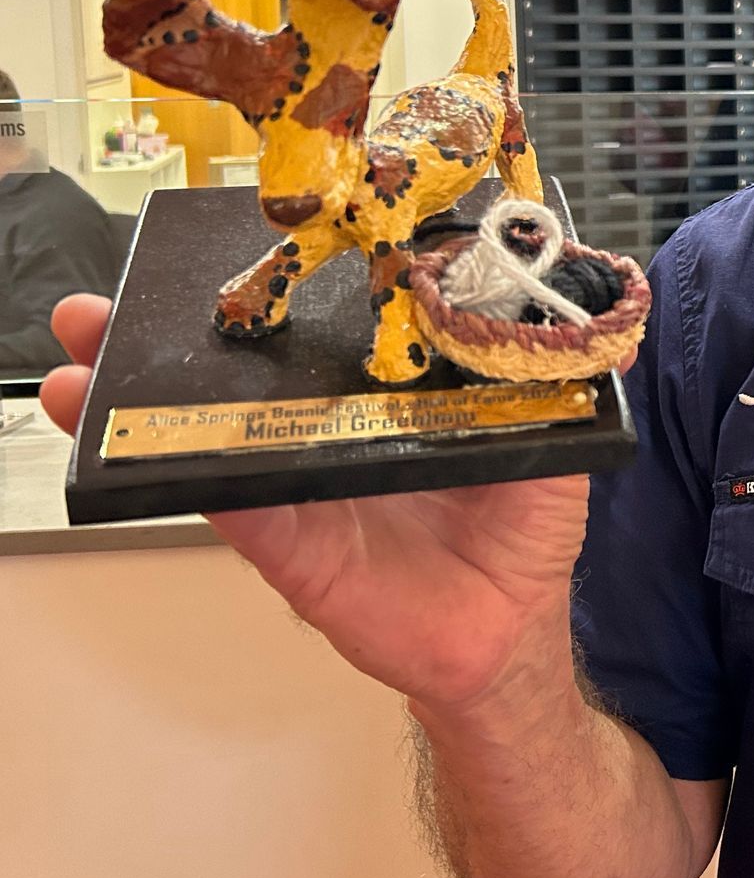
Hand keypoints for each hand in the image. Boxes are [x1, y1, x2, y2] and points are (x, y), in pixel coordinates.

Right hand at [40, 294, 637, 717]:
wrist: (506, 632)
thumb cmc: (524, 527)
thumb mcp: (549, 433)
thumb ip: (538, 371)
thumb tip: (550, 300)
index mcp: (390, 394)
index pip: (322, 328)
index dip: (273, 286)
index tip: (227, 245)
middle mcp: (333, 431)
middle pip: (245, 375)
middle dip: (165, 340)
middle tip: (99, 308)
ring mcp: (304, 488)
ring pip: (214, 435)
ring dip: (141, 404)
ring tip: (79, 372)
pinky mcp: (294, 549)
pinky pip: (241, 510)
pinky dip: (194, 479)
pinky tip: (140, 449)